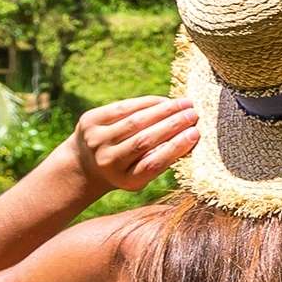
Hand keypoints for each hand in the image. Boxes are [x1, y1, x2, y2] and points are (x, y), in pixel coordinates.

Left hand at [63, 97, 198, 194]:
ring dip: (163, 110)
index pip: (154, 163)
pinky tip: (164, 101)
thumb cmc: (126, 168)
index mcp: (125, 180)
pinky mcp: (90, 121)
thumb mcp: (142, 174)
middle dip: (173, 124)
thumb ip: (162, 159)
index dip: (176, 147)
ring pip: (135, 121)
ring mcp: (96, 140)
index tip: (196, 133)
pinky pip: (123, 108)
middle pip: (145, 140)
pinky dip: (147, 103)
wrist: (85, 163)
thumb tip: (192, 137)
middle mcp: (107, 162)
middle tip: (194, 114)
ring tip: (184, 104)